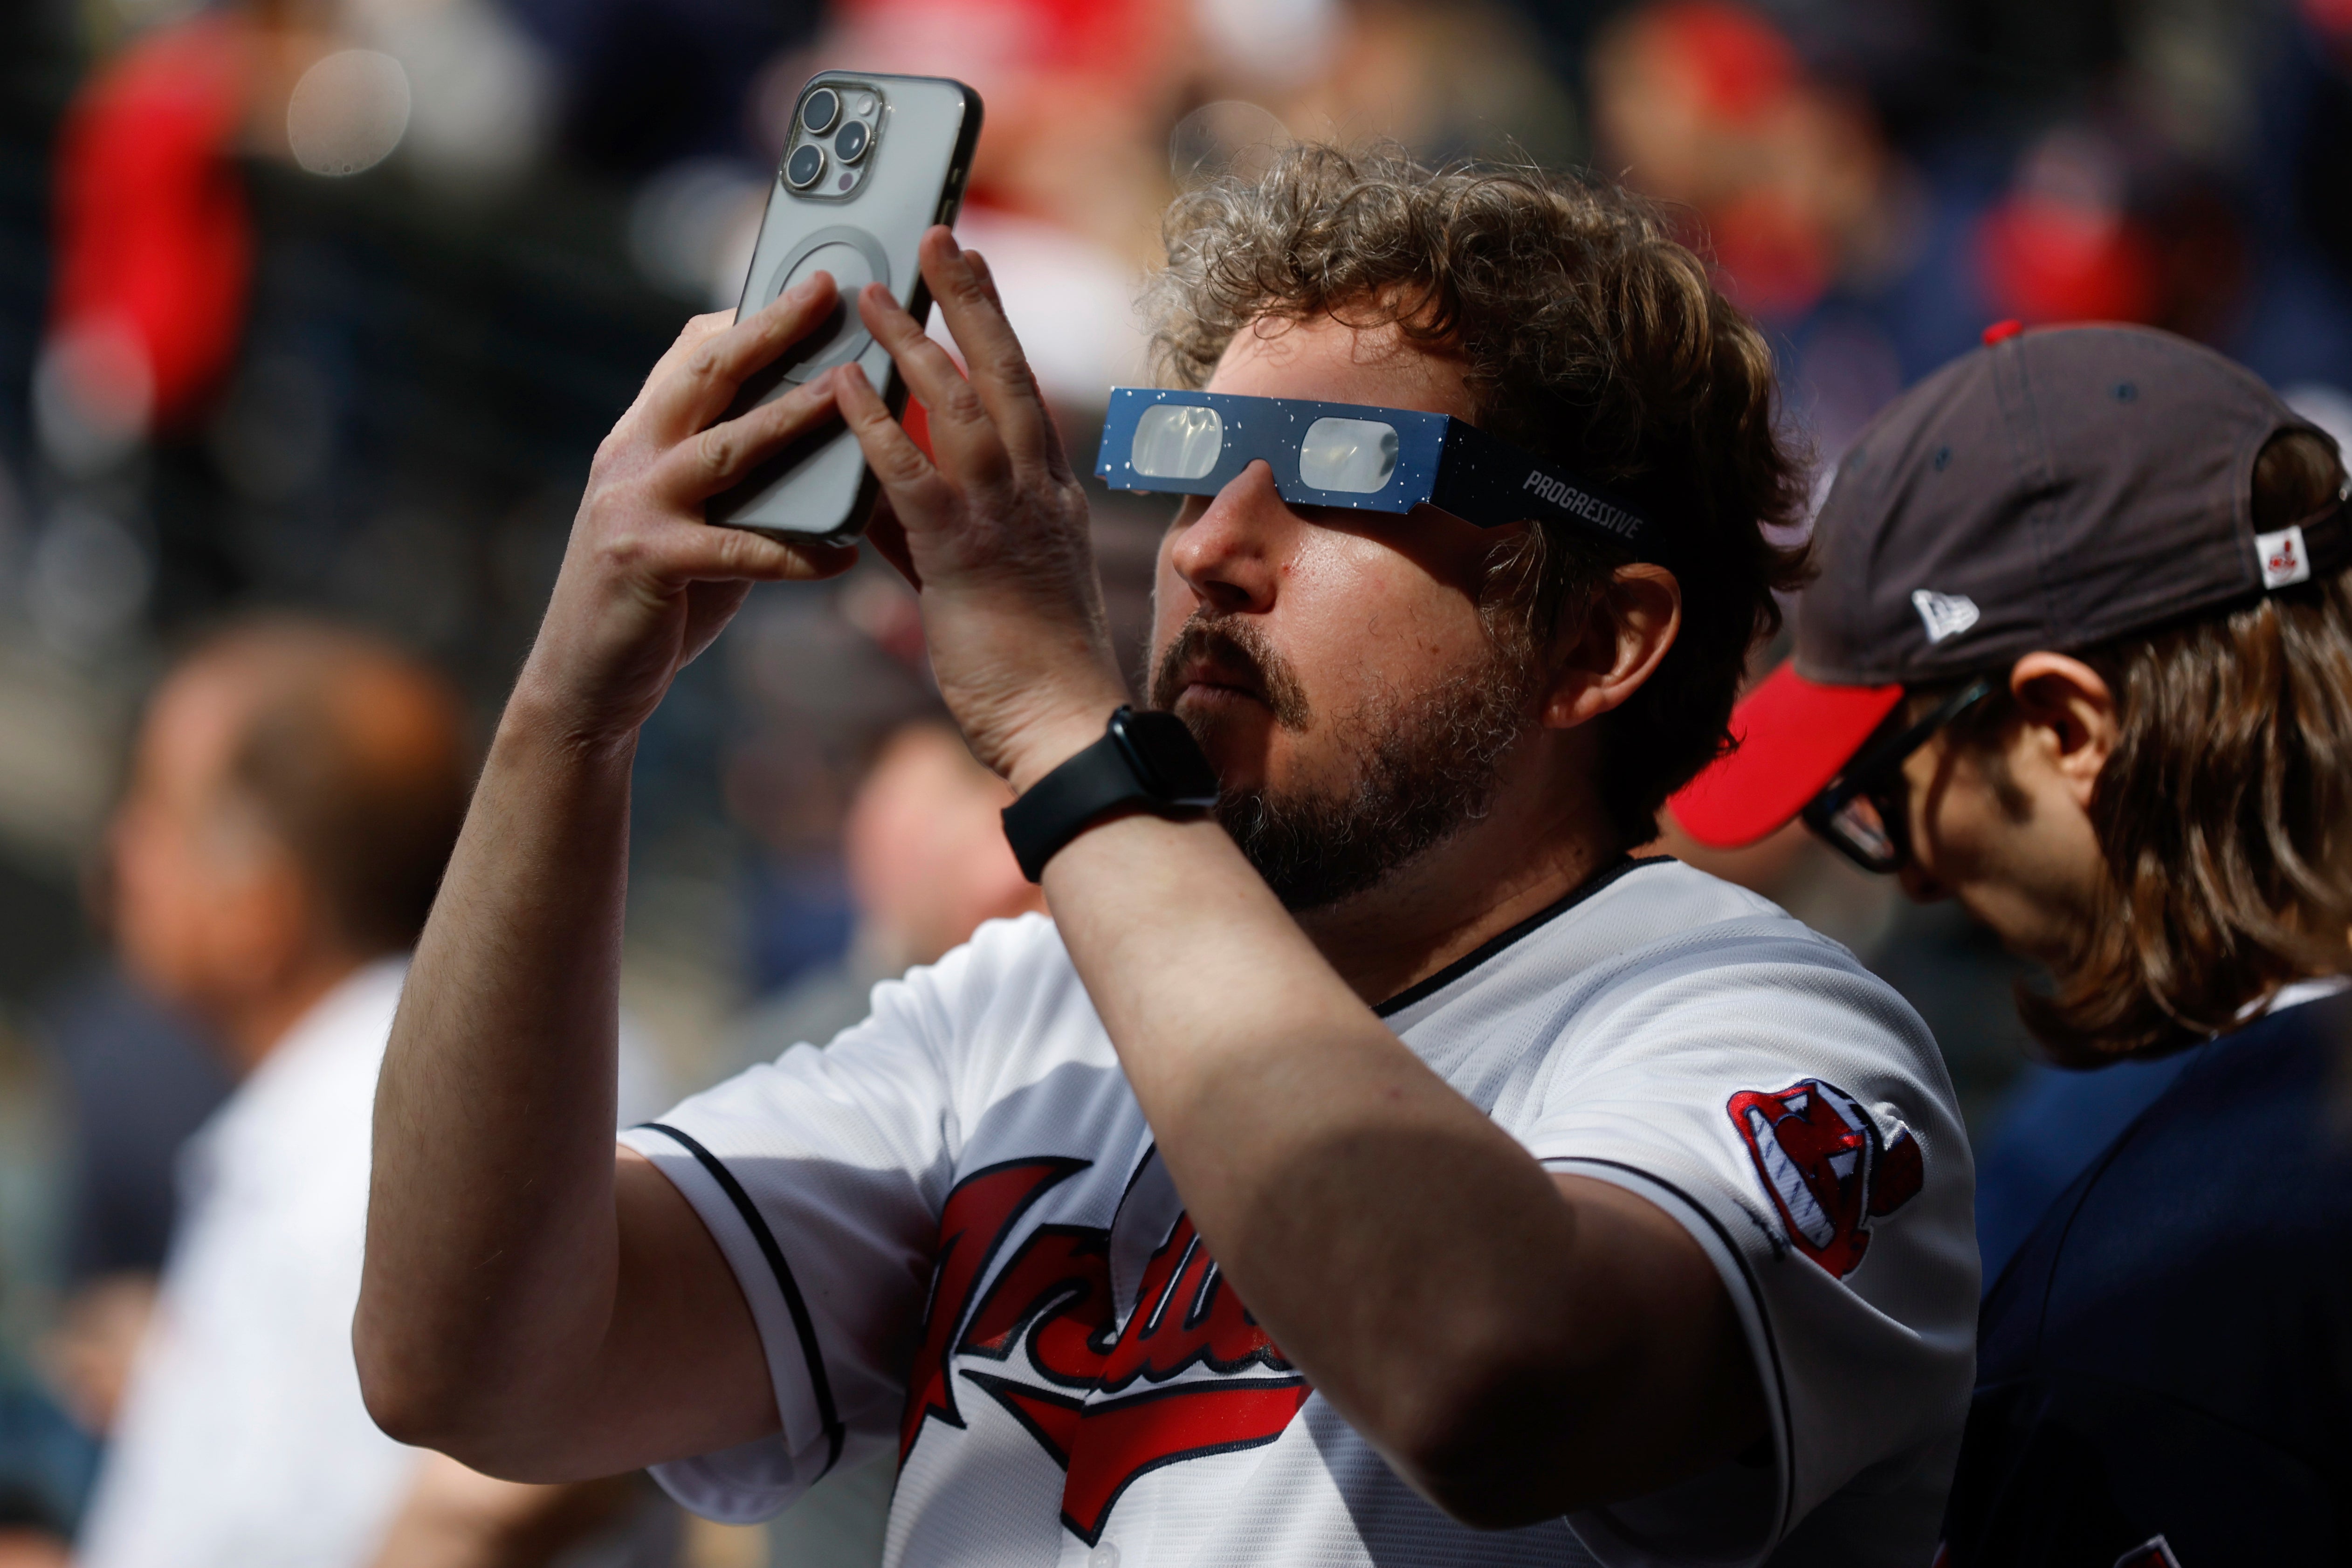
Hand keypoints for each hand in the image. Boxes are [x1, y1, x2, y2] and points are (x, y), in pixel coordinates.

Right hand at [515, 277, 862, 748]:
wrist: (587, 681)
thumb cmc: (657, 597)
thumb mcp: (690, 517)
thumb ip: (731, 473)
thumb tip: (807, 428)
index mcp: (641, 438)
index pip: (689, 355)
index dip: (746, 314)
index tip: (805, 279)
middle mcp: (630, 458)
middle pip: (704, 375)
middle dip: (767, 328)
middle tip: (825, 292)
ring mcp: (632, 507)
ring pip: (722, 448)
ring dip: (786, 418)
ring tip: (844, 397)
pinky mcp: (644, 563)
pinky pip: (734, 550)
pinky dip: (791, 553)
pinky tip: (841, 555)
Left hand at [837, 227, 1129, 787]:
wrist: (1064, 727)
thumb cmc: (1032, 671)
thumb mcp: (991, 585)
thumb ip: (937, 533)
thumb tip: (885, 505)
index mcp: (1050, 499)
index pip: (1023, 394)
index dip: (997, 329)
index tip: (974, 274)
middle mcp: (1037, 493)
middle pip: (1006, 372)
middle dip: (971, 298)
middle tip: (939, 235)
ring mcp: (1005, 518)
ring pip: (961, 406)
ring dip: (915, 342)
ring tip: (874, 292)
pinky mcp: (964, 554)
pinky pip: (914, 473)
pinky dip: (877, 423)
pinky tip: (845, 384)